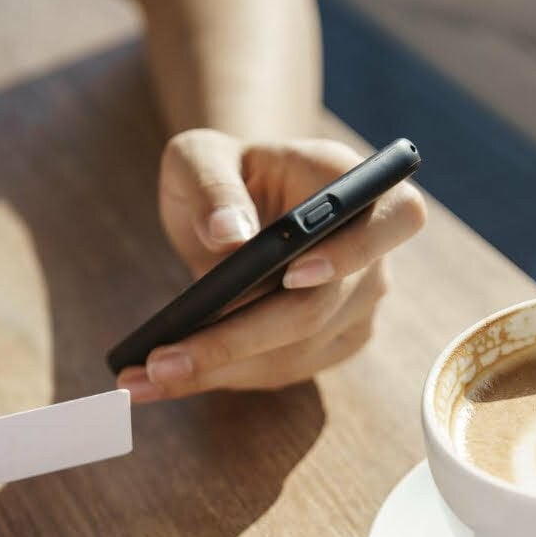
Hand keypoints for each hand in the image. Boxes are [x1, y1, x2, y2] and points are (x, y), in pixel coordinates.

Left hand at [118, 129, 426, 400]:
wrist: (236, 202)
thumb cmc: (222, 171)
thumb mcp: (200, 157)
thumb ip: (213, 186)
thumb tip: (228, 233)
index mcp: (351, 184)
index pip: (392, 218)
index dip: (351, 251)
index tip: (293, 274)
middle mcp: (372, 250)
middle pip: (318, 308)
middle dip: (237, 339)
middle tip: (162, 361)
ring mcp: (359, 301)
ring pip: (296, 352)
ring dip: (220, 370)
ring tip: (143, 379)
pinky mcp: (335, 340)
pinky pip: (284, 369)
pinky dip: (226, 377)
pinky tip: (171, 379)